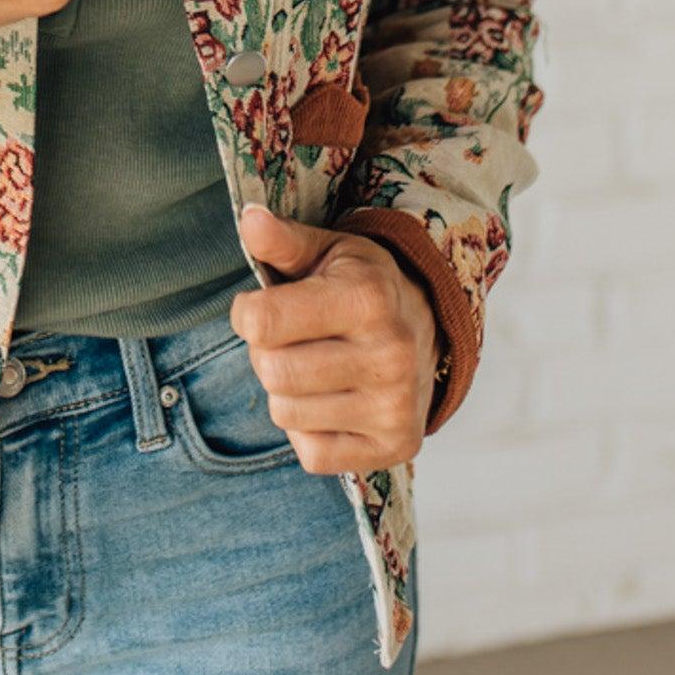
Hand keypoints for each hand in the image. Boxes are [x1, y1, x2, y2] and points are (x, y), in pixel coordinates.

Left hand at [231, 203, 441, 474]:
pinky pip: (312, 454)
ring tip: (314, 367)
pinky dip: (309, 431)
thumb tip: (249, 220)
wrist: (428, 327)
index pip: (261, 322)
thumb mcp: (326, 249)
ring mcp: (395, 406)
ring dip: (286, 393)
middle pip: (272, 372)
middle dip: (265, 354)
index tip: (259, 307)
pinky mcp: (396, 447)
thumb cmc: (360, 284)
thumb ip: (282, 240)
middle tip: (289, 340)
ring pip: (286, 415)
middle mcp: (389, 354)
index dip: (246, 313)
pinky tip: (331, 401)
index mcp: (367, 298)